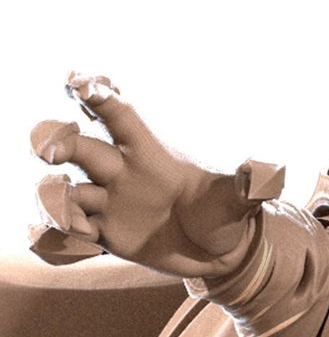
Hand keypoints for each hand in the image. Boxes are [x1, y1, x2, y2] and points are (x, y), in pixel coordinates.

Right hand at [29, 74, 256, 277]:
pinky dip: (57, 233)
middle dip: (56, 141)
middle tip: (51, 153)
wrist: (221, 254)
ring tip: (73, 217)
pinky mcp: (103, 233)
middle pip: (78, 145)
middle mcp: (121, 173)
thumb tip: (270, 172)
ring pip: (62, 187)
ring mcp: (108, 202)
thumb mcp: (238, 202)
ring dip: (53, 195)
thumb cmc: (226, 216)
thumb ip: (249, 186)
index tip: (78, 82)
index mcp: (150, 154)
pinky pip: (65, 229)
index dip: (98, 96)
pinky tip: (74, 239)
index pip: (119, 117)